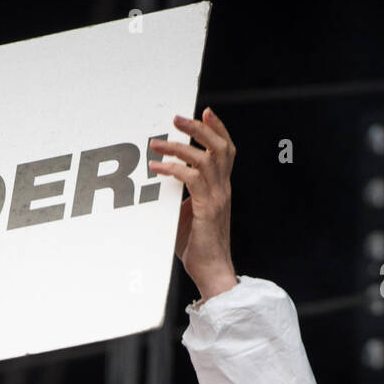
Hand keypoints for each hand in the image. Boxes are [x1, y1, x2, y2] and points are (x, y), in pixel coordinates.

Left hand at [148, 108, 238, 300]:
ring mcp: (217, 198)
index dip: (218, 129)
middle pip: (218, 147)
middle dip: (198, 128)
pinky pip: (191, 179)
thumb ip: (184, 196)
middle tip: (177, 118)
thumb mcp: (190, 214)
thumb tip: (167, 182)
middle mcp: (223, 189)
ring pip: (204, 159)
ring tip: (157, 143)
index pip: (226, 151)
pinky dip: (173, 170)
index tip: (206, 112)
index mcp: (222, 188)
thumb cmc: (199, 247)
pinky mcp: (207, 209)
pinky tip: (157, 169)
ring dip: (179, 147)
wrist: (212, 271)